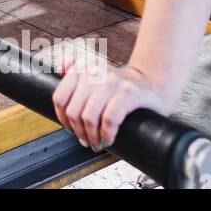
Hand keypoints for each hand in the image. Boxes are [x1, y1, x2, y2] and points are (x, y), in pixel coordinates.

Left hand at [52, 55, 168, 150]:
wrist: (151, 86)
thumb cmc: (120, 87)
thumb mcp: (95, 75)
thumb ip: (75, 71)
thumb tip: (60, 67)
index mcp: (82, 68)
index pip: (60, 98)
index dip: (63, 118)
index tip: (70, 128)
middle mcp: (95, 71)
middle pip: (74, 111)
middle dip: (79, 131)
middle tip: (87, 140)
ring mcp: (113, 81)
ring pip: (90, 116)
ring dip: (92, 136)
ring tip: (97, 142)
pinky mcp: (130, 93)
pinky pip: (110, 119)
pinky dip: (107, 134)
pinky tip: (109, 138)